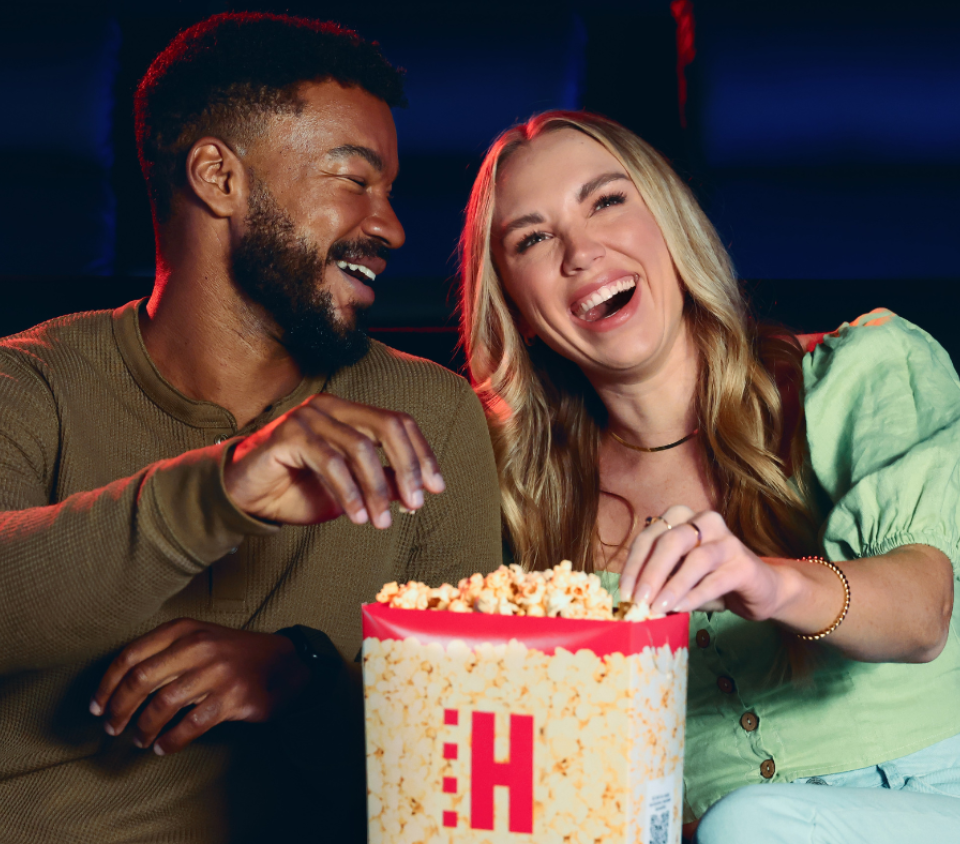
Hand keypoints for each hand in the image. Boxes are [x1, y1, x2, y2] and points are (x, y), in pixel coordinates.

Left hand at [89, 619, 310, 754]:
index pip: (131, 655)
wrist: (284, 662)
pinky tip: (163, 746)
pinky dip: (171, 740)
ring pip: (162, 705)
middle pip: (140, 680)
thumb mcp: (199, 637)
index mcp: (185, 629)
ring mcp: (216, 672)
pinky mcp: (232, 698)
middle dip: (118, 709)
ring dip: (143, 728)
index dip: (107, 685)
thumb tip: (118, 687)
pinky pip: (190, 725)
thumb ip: (164, 652)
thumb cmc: (232, 654)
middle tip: (112, 727)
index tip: (97, 706)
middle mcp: (198, 646)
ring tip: (139, 739)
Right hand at [224, 393, 444, 527]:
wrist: (247, 498)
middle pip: (388, 427)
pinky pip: (330, 462)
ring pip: (361, 448)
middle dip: (408, 467)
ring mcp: (309, 416)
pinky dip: (349, 492)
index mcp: (350, 412)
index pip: (399, 423)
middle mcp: (332, 407)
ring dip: (377, 489)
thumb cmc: (299, 489)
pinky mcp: (289, 434)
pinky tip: (357, 516)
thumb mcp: (351, 490)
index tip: (436, 487)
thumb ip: (381, 482)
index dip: (422, 454)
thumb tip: (418, 487)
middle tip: (416, 504)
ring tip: (382, 521)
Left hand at [619, 505, 782, 618]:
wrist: (759, 589)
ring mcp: (728, 540)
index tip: (624, 593)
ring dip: (673, 586)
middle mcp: (705, 521)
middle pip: (671, 541)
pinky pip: (716, 579)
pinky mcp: (745, 564)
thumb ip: (658, 582)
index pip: (649, 537)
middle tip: (638, 601)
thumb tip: (631, 600)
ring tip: (657, 608)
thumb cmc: (709, 580)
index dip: (634, 565)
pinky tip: (680, 608)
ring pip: (696, 559)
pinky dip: (695, 595)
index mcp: (681, 518)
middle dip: (651, 573)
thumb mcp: (678, 576)